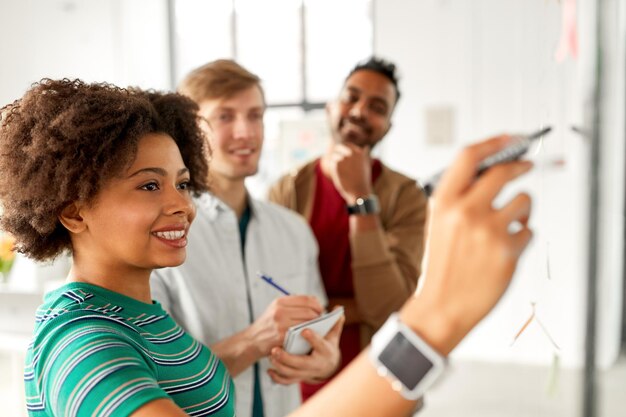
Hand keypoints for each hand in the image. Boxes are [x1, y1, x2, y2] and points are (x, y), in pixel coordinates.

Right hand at [249, 295, 323, 356]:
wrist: (251, 341)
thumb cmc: (268, 325)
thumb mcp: (275, 309)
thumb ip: (292, 304)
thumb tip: (314, 302)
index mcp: (280, 301)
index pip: (307, 299)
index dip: (317, 305)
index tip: (321, 310)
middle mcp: (280, 310)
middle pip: (309, 311)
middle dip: (318, 316)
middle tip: (320, 321)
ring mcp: (281, 323)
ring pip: (307, 322)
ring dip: (315, 326)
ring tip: (316, 328)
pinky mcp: (282, 336)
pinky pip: (301, 333)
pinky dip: (307, 334)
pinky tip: (308, 335)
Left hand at [266, 312, 344, 384]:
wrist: (327, 365)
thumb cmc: (327, 346)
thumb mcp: (332, 336)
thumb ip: (334, 323)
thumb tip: (339, 310)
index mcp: (325, 351)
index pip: (320, 345)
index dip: (313, 338)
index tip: (304, 330)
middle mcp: (316, 364)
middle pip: (301, 363)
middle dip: (287, 358)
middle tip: (275, 349)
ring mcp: (306, 373)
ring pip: (291, 373)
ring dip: (280, 366)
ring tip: (271, 355)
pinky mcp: (298, 378)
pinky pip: (287, 381)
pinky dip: (278, 378)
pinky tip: (270, 370)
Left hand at [322, 143, 371, 203]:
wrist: (359, 192)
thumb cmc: (362, 181)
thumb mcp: (366, 166)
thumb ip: (365, 155)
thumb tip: (366, 147)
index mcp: (360, 152)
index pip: (347, 145)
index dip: (342, 150)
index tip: (341, 156)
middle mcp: (352, 153)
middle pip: (338, 147)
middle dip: (336, 153)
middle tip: (336, 162)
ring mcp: (344, 158)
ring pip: (334, 155)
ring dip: (334, 162)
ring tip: (339, 172)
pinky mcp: (337, 164)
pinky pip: (331, 162)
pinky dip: (333, 168)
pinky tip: (338, 175)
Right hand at [402, 135, 533, 354]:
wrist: (442, 305)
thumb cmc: (442, 265)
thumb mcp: (438, 223)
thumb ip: (459, 197)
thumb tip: (490, 169)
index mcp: (443, 201)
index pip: (469, 156)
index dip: (492, 142)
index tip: (510, 137)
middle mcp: (465, 210)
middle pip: (503, 171)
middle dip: (520, 165)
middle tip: (526, 165)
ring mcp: (487, 229)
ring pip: (524, 200)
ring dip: (523, 209)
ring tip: (511, 224)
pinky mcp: (508, 249)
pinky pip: (529, 230)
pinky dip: (523, 237)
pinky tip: (506, 250)